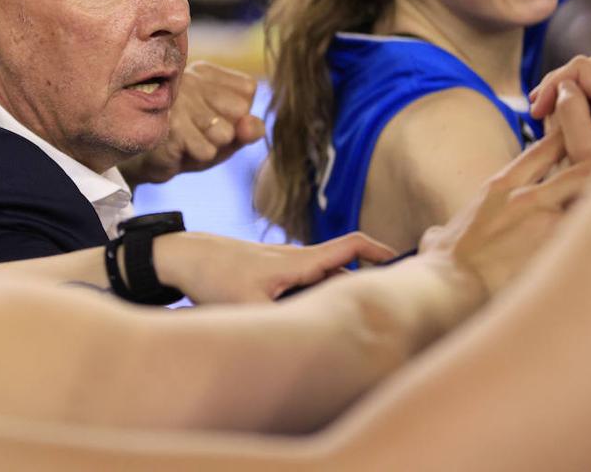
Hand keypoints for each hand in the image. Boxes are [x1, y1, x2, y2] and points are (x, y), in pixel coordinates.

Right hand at [119, 61, 266, 185]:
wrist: (146, 162)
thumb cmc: (191, 142)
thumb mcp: (227, 136)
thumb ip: (249, 129)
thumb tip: (251, 124)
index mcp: (204, 72)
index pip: (247, 89)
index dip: (238, 114)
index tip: (213, 117)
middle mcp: (189, 78)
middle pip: (238, 110)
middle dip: (227, 131)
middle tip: (199, 131)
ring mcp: (176, 100)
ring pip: (224, 132)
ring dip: (211, 145)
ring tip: (189, 139)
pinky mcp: (167, 125)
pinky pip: (207, 150)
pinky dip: (197, 156)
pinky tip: (179, 147)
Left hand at [153, 231, 394, 303]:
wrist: (182, 256)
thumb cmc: (214, 278)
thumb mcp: (249, 308)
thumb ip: (283, 325)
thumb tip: (312, 344)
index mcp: (300, 262)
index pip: (351, 246)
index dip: (382, 252)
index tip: (407, 263)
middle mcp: (297, 260)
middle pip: (342, 272)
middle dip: (365, 287)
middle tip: (389, 312)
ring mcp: (283, 267)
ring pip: (322, 283)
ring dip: (337, 298)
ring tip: (354, 325)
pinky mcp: (270, 276)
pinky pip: (304, 287)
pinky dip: (315, 300)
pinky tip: (313, 323)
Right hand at [418, 131, 588, 297]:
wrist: (449, 285)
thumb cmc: (441, 263)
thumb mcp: (439, 237)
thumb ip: (446, 230)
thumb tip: (436, 238)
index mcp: (498, 187)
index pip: (543, 149)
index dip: (566, 142)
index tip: (578, 145)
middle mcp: (526, 196)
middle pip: (580, 165)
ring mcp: (546, 220)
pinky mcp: (558, 248)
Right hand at [530, 55, 590, 162]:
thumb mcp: (583, 151)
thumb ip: (572, 113)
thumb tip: (563, 87)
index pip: (583, 68)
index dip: (554, 82)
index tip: (536, 110)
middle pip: (589, 68)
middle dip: (558, 82)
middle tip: (538, 108)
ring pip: (589, 80)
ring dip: (562, 92)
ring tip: (545, 119)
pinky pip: (589, 97)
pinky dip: (569, 104)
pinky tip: (557, 127)